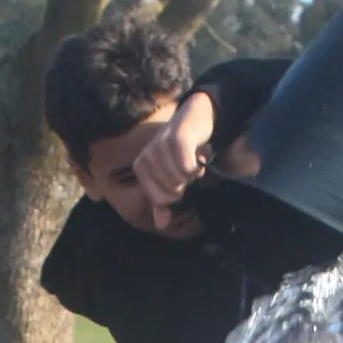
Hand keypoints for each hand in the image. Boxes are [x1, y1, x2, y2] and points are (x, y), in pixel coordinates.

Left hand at [135, 91, 215, 229]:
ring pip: (179, 180)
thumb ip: (164, 202)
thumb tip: (161, 225)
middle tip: (189, 168)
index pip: (159, 199)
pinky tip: (201, 156)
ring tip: (194, 159)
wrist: (196, 117)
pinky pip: (186, 167)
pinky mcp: (177, 138)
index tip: (181, 178)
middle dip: (186, 184)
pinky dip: (197, 166)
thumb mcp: (172, 178)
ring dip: (194, 173)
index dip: (176, 194)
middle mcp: (146, 156)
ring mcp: (160, 146)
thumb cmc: (183, 151)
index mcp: (142, 168)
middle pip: (170, 191)